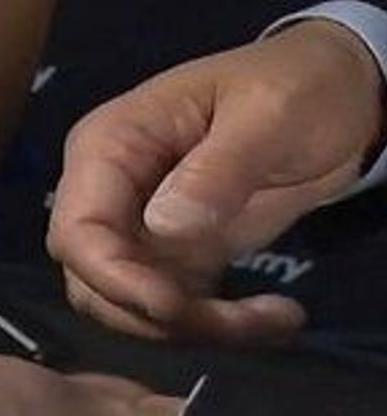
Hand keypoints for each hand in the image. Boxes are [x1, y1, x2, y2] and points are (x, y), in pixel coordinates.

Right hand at [48, 19, 384, 343]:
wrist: (339, 94)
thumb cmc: (296, 85)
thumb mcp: (268, 112)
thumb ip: (217, 168)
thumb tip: (163, 225)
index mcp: (108, 147)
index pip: (77, 230)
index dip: (114, 278)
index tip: (174, 307)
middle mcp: (107, 194)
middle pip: (92, 280)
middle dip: (156, 315)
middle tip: (237, 323)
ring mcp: (135, 230)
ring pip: (127, 307)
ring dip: (190, 329)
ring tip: (270, 319)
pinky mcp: (170, 259)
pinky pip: (168, 312)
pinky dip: (213, 328)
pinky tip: (271, 318)